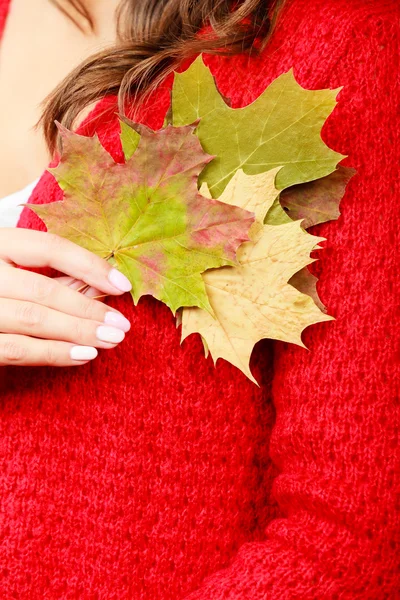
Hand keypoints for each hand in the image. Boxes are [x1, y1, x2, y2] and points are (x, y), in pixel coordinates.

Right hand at [0, 228, 131, 366]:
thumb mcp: (12, 268)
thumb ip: (49, 274)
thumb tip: (102, 285)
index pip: (50, 247)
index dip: (90, 265)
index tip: (123, 284)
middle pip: (44, 288)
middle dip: (89, 309)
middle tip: (122, 326)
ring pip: (33, 320)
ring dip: (78, 333)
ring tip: (110, 341)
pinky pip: (17, 349)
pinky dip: (54, 354)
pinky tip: (83, 356)